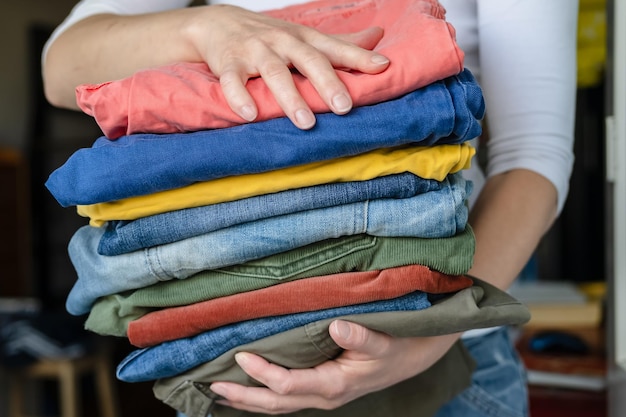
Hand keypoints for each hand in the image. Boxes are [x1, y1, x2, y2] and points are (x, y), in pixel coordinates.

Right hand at [186, 5, 389, 128]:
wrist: (218, 22)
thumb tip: (378, 37)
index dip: (358, 57)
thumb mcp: (305, 36)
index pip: (335, 47)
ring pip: (274, 72)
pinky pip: (232, 81)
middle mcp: (282, 42)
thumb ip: (341, 43)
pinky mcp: (228, 64)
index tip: (382, 68)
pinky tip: (250, 114)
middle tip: (343, 107)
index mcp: (303, 38)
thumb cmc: (270, 35)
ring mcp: (254, 52)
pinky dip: (239, 96)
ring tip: (305, 122)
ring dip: (290, 98)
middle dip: (327, 83)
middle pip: (307, 60)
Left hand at [209, 320, 459, 413]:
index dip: (263, 372)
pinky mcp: (320, 391)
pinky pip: (287, 399)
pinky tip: (251, 388)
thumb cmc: (394, 348)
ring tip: (222, 390)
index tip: (242, 355)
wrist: (408, 359)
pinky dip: (264, 396)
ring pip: (278, 406)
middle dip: (244, 396)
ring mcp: (321, 396)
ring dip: (250, 399)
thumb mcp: (382, 342)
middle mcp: (323, 396)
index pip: (288, 385)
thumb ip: (361, 336)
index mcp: (334, 385)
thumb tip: (337, 326)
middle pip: (275, 404)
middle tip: (213, 385)